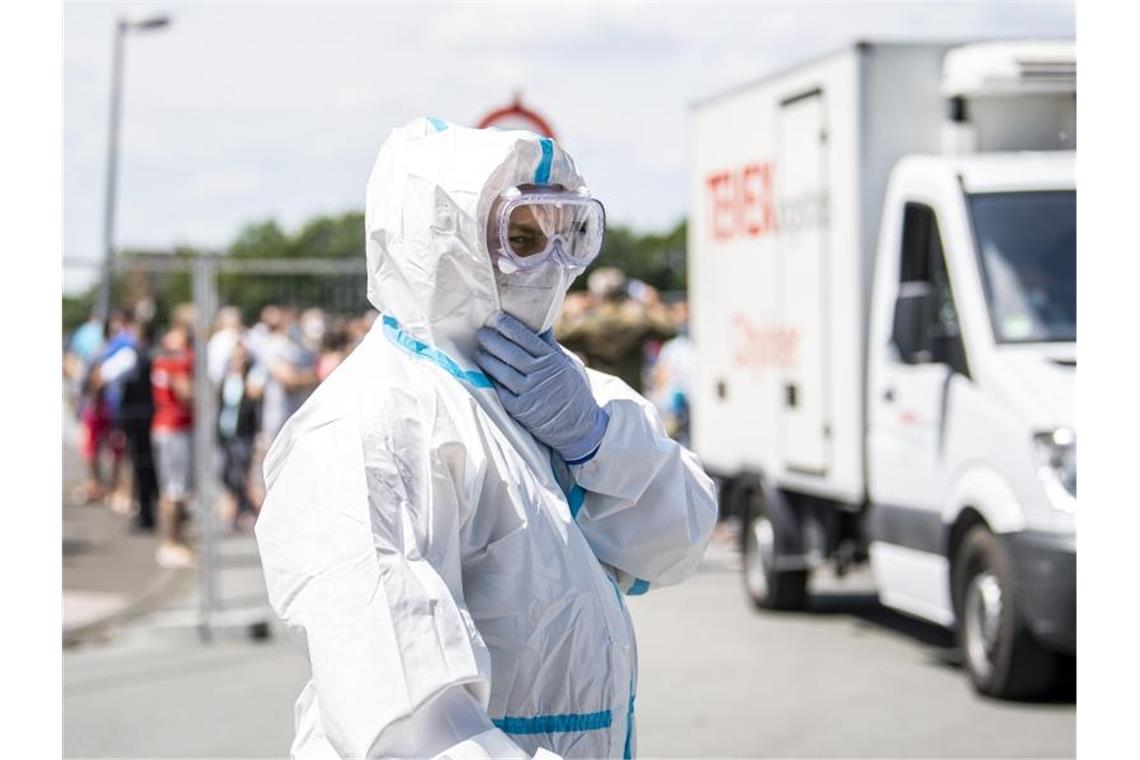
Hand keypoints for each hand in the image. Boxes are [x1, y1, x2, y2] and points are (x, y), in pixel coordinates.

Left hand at [474, 313, 608, 463]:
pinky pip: (499, 391)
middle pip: (510, 353)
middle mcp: (540, 375)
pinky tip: (482, 373)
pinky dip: (489, 380)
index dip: (507, 326)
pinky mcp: (521, 410)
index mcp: (552, 360)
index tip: (494, 318)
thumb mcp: (566, 365)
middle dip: (492, 340)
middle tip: (481, 333)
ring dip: (486, 360)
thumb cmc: (572, 392)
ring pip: (501, 371)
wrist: (579, 427)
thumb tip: (540, 323)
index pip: (525, 338)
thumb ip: (549, 345)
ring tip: (478, 352)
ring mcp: (529, 393)